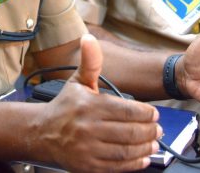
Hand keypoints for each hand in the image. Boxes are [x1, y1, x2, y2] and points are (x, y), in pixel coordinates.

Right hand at [40, 34, 160, 172]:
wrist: (42, 133)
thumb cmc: (65, 107)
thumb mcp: (77, 82)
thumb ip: (90, 62)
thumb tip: (88, 38)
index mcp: (89, 106)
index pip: (128, 110)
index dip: (146, 113)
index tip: (153, 113)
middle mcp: (88, 128)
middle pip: (130, 131)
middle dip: (150, 131)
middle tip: (158, 128)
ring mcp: (88, 149)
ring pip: (126, 150)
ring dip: (146, 147)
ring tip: (154, 142)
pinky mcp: (88, 166)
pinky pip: (118, 166)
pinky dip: (135, 163)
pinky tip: (143, 157)